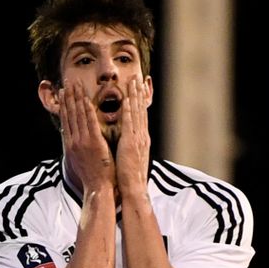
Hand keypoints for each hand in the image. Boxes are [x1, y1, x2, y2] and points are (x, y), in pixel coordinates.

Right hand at [60, 80, 115, 192]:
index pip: (66, 120)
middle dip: (68, 97)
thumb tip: (69, 136)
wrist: (97, 188)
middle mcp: (74, 141)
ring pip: (78, 116)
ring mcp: (83, 141)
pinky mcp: (94, 143)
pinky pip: (90, 123)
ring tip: (75, 86)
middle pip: (70, 114)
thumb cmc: (91, 176)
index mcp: (70, 144)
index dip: (64, 105)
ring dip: (77, 99)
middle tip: (67, 82)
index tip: (63, 92)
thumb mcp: (78, 160)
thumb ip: (74, 146)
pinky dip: (87, 111)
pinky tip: (86, 100)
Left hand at [115, 77, 150, 195]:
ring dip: (134, 97)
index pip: (140, 116)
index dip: (139, 101)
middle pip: (140, 110)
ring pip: (136, 113)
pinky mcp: (131, 143)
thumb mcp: (131, 157)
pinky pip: (129, 124)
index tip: (138, 88)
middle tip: (137, 77)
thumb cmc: (130, 177)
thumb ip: (130, 146)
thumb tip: (127, 141)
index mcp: (140, 139)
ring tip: (133, 82)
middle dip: (139, 93)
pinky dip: (129, 111)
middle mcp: (141, 136)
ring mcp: (137, 139)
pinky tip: (127, 100)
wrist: (134, 189)